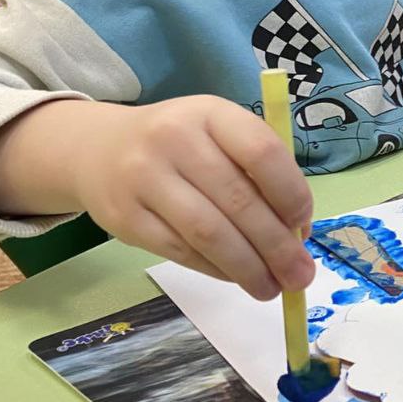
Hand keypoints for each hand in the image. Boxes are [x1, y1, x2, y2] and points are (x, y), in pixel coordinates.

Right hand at [72, 96, 314, 299]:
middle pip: (238, 200)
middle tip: (300, 276)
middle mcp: (174, 138)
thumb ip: (257, 172)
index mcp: (210, 113)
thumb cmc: (180, 144)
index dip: (290, 193)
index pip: (261, 152)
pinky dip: (215, 270)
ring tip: (271, 289)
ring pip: (209, 233)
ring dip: (247, 268)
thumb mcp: (217, 134)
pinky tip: (235, 278)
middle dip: (276, 246)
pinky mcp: (124, 217)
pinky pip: (180, 251)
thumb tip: (296, 233)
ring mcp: (144, 178)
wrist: (98, 149)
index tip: (304, 225)